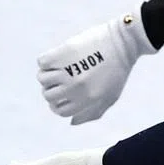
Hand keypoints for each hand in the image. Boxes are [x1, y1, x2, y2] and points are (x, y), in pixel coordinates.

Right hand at [36, 7, 157, 124]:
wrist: (121, 42)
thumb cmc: (117, 71)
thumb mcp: (111, 96)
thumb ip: (93, 112)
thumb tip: (71, 122)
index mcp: (88, 100)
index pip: (61, 111)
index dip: (57, 105)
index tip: (59, 96)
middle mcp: (76, 88)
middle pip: (49, 95)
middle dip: (51, 89)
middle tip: (60, 79)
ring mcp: (69, 71)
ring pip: (42, 79)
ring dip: (47, 73)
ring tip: (59, 67)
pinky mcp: (63, 53)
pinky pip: (42, 62)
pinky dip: (47, 60)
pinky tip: (59, 57)